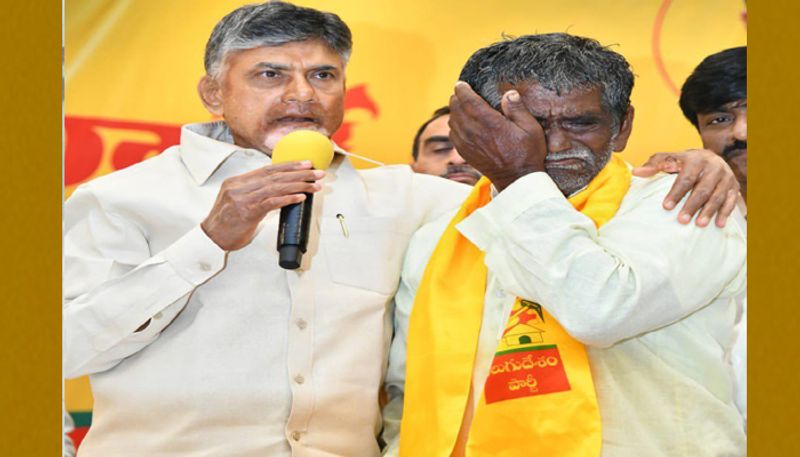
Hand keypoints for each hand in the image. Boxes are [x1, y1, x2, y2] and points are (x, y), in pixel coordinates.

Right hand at [201, 161, 324, 250]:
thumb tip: (278, 189)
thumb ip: (253, 193)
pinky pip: (272, 202)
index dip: (288, 166)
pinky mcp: (248, 212)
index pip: (267, 169)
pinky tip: (301, 197)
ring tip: (315, 185)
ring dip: (299, 185)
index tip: (305, 164)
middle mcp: (240, 187)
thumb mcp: (237, 201)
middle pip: (275, 176)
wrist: (210, 239)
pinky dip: (288, 198)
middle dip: (299, 173)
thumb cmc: (225, 223)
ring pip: (276, 187)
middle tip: (317, 173)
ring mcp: (243, 199)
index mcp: (237, 182)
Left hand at [448, 82, 546, 190]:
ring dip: (454, 111)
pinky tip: (460, 124)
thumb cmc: (526, 153)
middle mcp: (474, 132)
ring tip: (460, 105)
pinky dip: (454, 126)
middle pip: (456, 109)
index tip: (461, 84)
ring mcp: (468, 143)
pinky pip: (453, 135)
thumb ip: (517, 109)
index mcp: (489, 122)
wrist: (517, 179)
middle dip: (456, 98)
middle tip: (460, 92)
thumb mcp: (530, 128)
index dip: (462, 90)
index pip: (468, 100)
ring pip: (452, 121)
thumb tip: (508, 93)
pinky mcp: (465, 153)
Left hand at [633, 149, 738, 227]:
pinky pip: (731, 200)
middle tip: (682, 220)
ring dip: (709, 211)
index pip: (686, 178)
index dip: (676, 193)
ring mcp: (726, 177)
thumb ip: (654, 164)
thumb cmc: (684, 162)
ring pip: (718, 196)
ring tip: (699, 224)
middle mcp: (714, 167)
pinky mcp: (734, 186)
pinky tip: (718, 224)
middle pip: (703, 189)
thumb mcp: (669, 159)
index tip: (666, 206)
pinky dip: (725, 212)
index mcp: (696, 160)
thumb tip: (636, 173)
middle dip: (692, 205)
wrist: (709, 157)